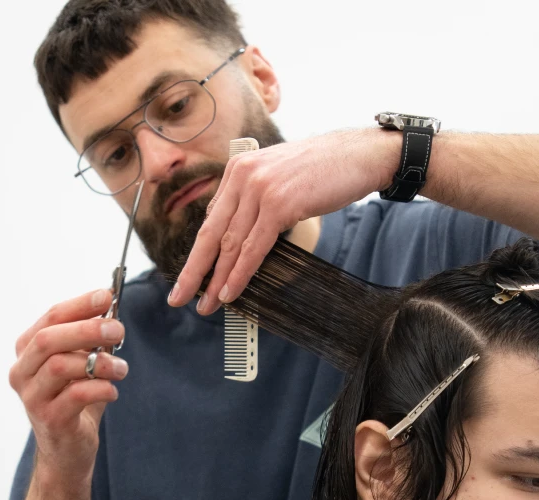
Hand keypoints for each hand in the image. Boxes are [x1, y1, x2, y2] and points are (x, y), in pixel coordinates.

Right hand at [8, 289, 127, 482]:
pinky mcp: (49, 420)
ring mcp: (32, 397)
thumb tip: (112, 305)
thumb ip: (93, 337)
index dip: (79, 305)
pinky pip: (75, 395)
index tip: (107, 296)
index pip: (50, 317)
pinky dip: (101, 388)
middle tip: (118, 329)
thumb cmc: (77, 398)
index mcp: (28, 350)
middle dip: (87, 329)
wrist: (68, 450)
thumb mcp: (85, 362)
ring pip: (61, 366)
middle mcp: (22, 371)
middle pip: (49, 339)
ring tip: (122, 368)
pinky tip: (113, 390)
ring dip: (100, 362)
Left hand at [168, 128, 399, 312]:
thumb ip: (256, 200)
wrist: (359, 155)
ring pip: (230, 244)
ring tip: (205, 305)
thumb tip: (242, 237)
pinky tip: (230, 292)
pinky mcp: (279, 204)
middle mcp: (243, 176)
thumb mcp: (278, 178)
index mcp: (238, 169)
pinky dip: (240, 274)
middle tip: (179, 297)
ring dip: (216, 279)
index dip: (200, 252)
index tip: (191, 275)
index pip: (213, 219)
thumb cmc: (324, 170)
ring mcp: (260, 189)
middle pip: (211, 233)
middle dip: (194, 270)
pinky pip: (253, 248)